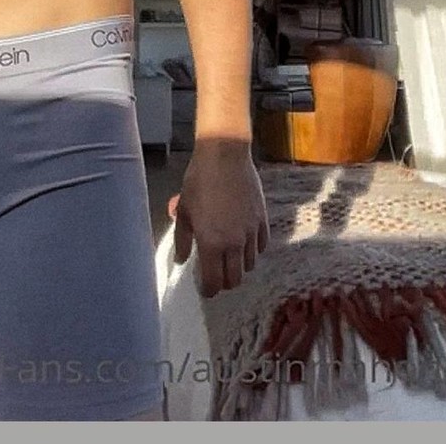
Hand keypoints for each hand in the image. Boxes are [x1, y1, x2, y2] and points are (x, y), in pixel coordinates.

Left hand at [172, 138, 269, 297]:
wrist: (224, 155)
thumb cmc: (199, 181)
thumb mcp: (184, 210)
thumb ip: (183, 239)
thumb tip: (182, 260)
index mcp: (211, 244)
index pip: (214, 282)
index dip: (209, 290)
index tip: (205, 289)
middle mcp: (234, 243)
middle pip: (234, 279)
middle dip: (224, 282)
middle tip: (216, 276)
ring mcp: (251, 232)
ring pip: (250, 264)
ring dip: (238, 266)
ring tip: (229, 258)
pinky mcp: (262, 220)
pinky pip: (261, 246)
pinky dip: (253, 249)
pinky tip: (244, 242)